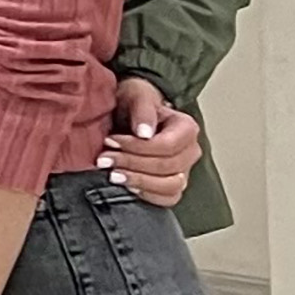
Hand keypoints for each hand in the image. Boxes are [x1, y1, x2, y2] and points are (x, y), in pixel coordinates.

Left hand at [101, 78, 202, 209]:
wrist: (129, 114)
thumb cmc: (135, 104)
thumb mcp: (136, 96)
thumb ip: (142, 110)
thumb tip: (144, 133)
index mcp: (187, 128)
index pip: (167, 146)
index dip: (137, 147)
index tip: (111, 141)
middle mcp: (190, 151)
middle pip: (168, 167)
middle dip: (132, 164)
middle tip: (104, 159)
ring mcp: (184, 170)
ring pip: (170, 186)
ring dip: (139, 181)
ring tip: (113, 175)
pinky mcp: (172, 186)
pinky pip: (166, 199)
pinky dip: (146, 194)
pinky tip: (126, 185)